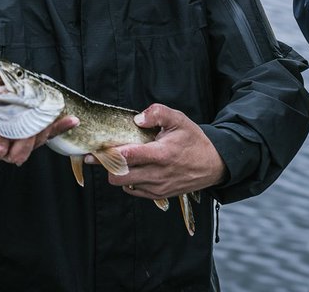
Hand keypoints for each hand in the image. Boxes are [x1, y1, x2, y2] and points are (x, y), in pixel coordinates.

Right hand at [0, 96, 77, 165]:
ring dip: (45, 131)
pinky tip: (70, 120)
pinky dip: (59, 126)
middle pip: (20, 151)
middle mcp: (6, 146)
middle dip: (26, 139)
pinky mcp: (34, 132)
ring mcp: (21, 140)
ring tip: (55, 118)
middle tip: (29, 126)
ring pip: (35, 143)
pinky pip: (48, 133)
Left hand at [87, 104, 225, 199]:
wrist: (213, 164)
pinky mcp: (158, 195)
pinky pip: (133, 191)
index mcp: (161, 154)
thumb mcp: (179, 120)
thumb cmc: (194, 140)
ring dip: (118, 173)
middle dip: (109, 165)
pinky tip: (135, 169)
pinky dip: (129, 181)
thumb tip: (137, 119)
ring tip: (122, 160)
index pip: (127, 156)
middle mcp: (157, 174)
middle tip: (106, 154)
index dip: (109, 153)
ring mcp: (157, 187)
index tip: (96, 149)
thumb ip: (157, 113)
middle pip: (118, 175)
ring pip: (123, 184)